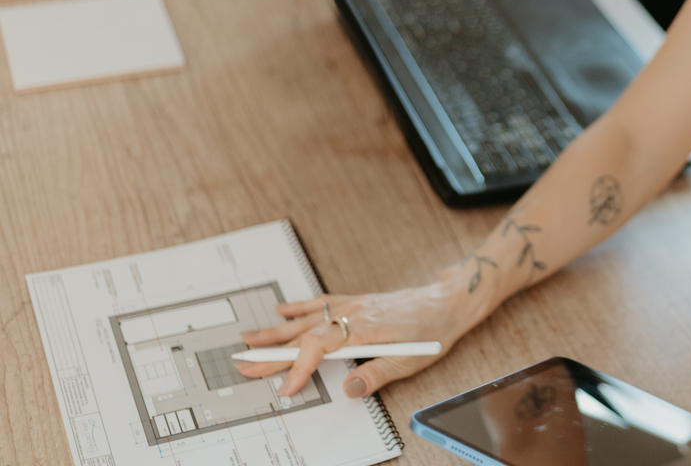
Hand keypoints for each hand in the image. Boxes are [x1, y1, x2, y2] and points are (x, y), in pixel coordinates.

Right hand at [237, 279, 476, 398]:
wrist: (445, 302)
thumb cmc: (431, 329)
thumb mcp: (411, 359)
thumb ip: (378, 374)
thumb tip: (349, 390)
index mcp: (365, 327)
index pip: (320, 348)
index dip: (299, 368)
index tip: (284, 388)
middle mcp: (353, 312)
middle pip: (305, 334)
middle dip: (273, 353)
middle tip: (245, 367)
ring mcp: (352, 305)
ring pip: (306, 319)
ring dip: (276, 331)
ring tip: (248, 340)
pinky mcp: (355, 302)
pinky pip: (320, 303)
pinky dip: (298, 308)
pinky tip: (281, 311)